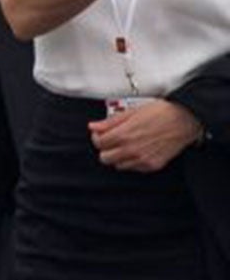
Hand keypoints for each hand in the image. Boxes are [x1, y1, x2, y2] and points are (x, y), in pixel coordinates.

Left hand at [88, 98, 202, 173]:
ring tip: (127, 145)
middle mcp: (131, 150)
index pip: (98, 143)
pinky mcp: (152, 165)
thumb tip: (94, 126)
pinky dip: (132, 161)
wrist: (185, 120)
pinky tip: (138, 150)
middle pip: (105, 158)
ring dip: (118, 156)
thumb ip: (110, 122)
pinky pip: (133, 168)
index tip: (101, 134)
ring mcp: (142, 159)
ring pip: (118, 165)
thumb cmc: (162, 113)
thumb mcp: (132, 111)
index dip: (97, 138)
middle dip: (106, 149)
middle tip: (112, 141)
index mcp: (123, 135)